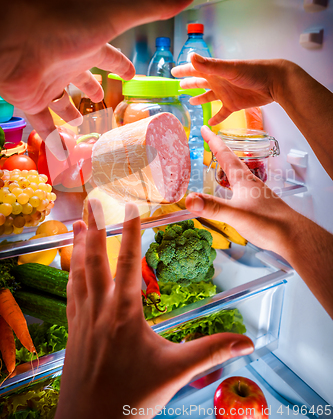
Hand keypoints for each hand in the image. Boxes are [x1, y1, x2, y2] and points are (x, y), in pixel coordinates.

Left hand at [0, 0, 195, 142]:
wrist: (13, 32)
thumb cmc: (64, 20)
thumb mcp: (116, 14)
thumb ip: (153, 7)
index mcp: (88, 43)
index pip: (108, 55)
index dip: (120, 64)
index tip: (130, 73)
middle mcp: (67, 61)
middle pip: (82, 78)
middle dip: (92, 89)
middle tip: (102, 99)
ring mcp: (48, 82)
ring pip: (61, 102)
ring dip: (71, 113)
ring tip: (81, 125)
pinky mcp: (30, 100)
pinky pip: (43, 125)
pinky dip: (53, 139)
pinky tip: (63, 152)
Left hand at [55, 199, 253, 418]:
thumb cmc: (131, 399)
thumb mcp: (176, 373)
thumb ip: (211, 351)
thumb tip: (246, 342)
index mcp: (125, 314)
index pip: (128, 263)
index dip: (129, 232)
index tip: (131, 207)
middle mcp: (100, 311)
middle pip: (95, 260)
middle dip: (95, 228)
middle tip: (92, 201)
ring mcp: (83, 320)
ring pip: (78, 274)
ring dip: (78, 247)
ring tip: (77, 224)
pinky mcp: (73, 331)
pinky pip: (70, 293)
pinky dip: (70, 274)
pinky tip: (70, 267)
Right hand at [172, 54, 291, 124]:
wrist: (274, 82)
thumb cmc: (253, 72)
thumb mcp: (229, 69)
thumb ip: (210, 65)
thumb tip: (191, 57)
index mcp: (215, 71)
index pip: (195, 69)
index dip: (184, 70)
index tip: (173, 71)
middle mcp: (219, 81)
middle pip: (200, 82)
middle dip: (189, 83)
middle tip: (178, 84)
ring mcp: (226, 93)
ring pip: (209, 97)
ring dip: (200, 98)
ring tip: (190, 102)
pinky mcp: (234, 104)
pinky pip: (222, 112)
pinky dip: (216, 118)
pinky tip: (210, 123)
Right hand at [186, 127, 332, 317]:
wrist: (294, 236)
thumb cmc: (269, 223)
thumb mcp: (236, 215)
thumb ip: (213, 207)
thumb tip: (189, 199)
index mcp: (243, 180)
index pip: (225, 155)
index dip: (213, 141)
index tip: (204, 128)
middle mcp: (250, 183)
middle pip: (232, 161)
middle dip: (219, 150)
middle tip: (209, 141)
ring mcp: (255, 193)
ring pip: (238, 175)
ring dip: (226, 167)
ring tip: (218, 164)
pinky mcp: (259, 205)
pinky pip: (241, 189)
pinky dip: (232, 185)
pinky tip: (232, 193)